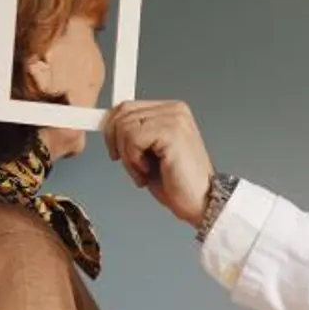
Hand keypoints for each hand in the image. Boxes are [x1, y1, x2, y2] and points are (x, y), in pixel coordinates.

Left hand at [102, 100, 215, 228]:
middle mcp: (174, 110)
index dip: (112, 128)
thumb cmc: (177, 183)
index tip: (113, 148)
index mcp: (170, 111)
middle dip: (117, 143)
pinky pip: (133, 139)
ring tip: (143, 171)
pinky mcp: (171, 131)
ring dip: (128, 156)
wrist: (200, 202)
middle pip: (123, 113)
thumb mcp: (148, 153)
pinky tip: (148, 170)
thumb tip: (108, 126)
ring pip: (125, 126)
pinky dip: (134, 160)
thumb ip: (133, 135)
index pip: (127, 107)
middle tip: (131, 165)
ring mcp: (174, 118)